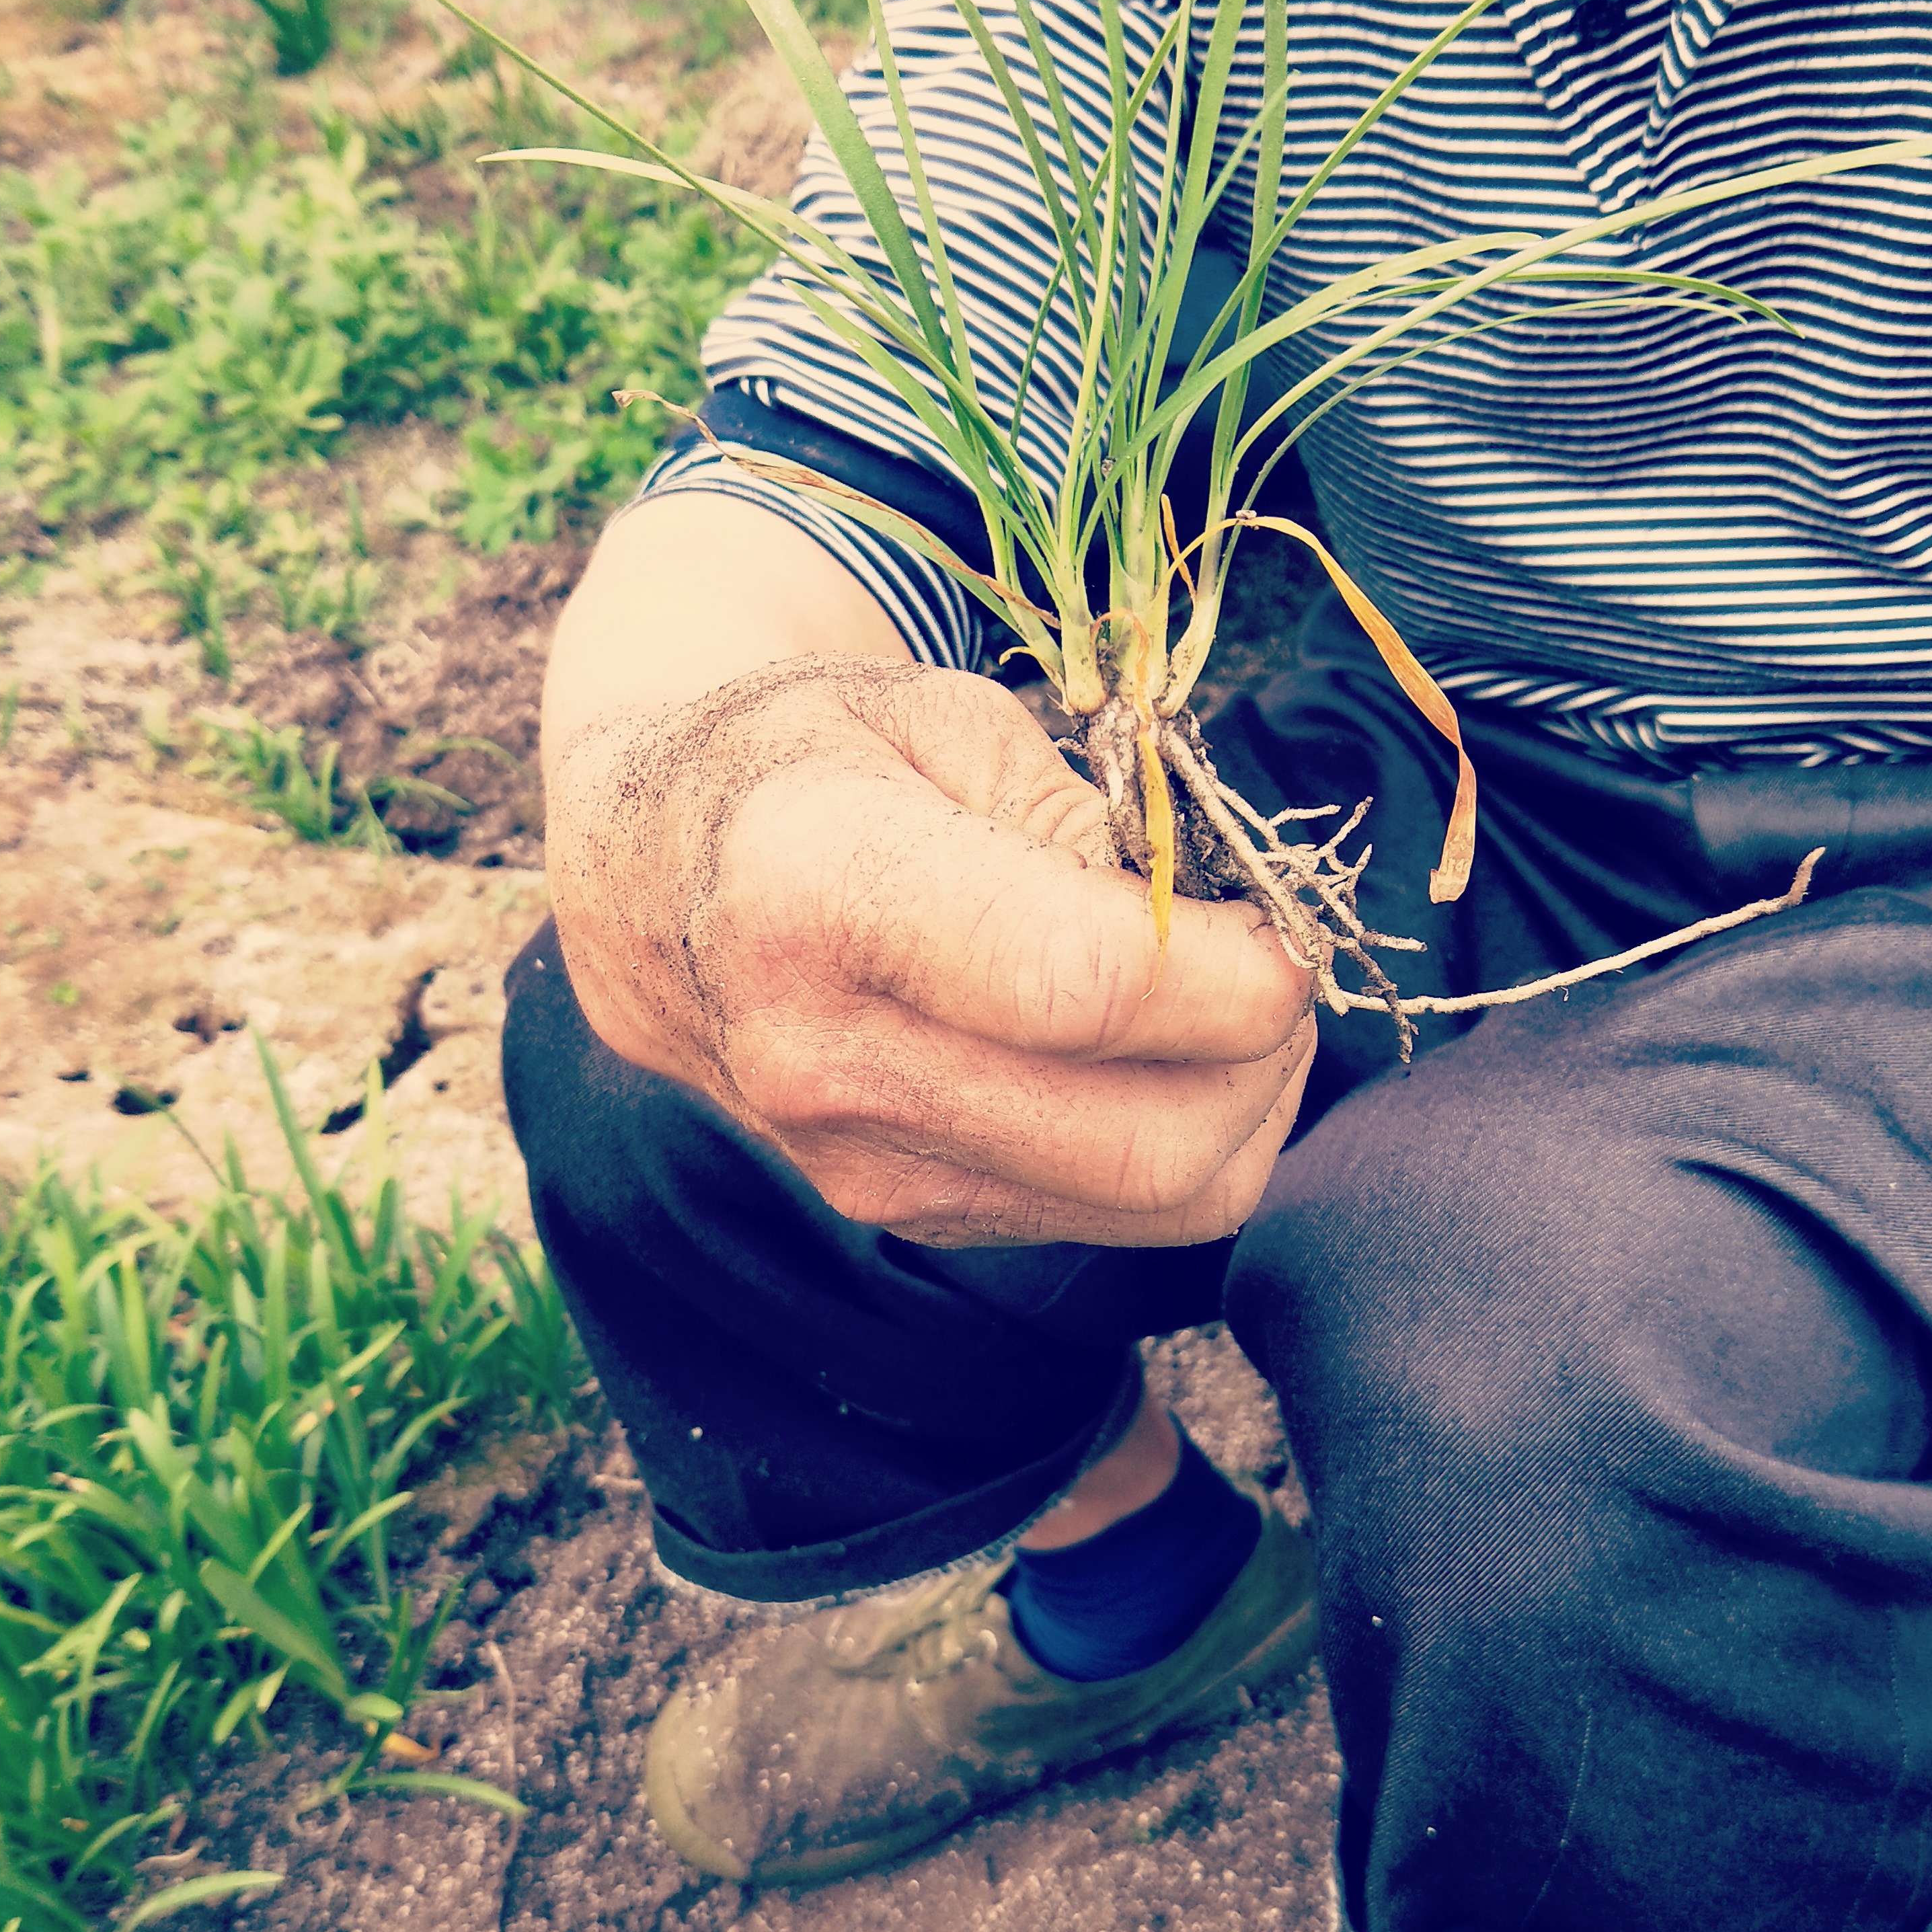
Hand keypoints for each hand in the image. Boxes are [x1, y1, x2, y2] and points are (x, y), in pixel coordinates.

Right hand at [546, 656, 1317, 1246]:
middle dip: (1265, 1052)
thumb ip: (1089, 813)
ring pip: (1159, 1200)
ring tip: (1231, 999)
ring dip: (1244, 1105)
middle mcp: (825, 1061)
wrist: (653, 882)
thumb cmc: (811, 763)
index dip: (1234, 968)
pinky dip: (1186, 1142)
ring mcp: (862, 1166)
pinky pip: (1119, 1216)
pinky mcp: (909, 1215)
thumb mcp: (941, 715)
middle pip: (1146, 1138)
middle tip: (1277, 960)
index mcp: (815, 896)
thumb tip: (1221, 919)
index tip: (1278, 920)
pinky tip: (1161, 1050)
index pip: (1086, 987)